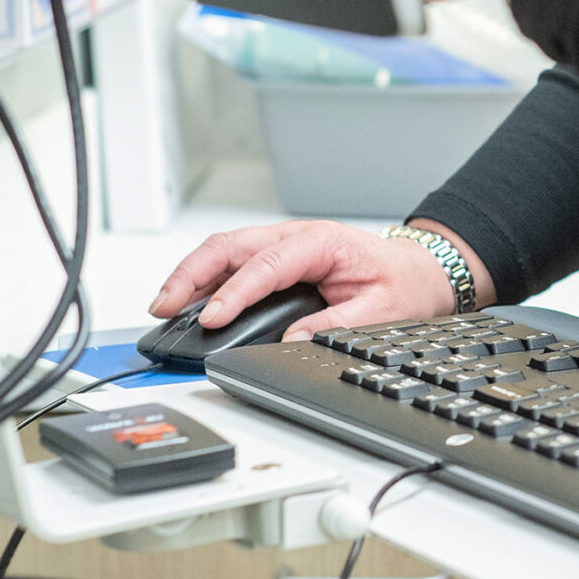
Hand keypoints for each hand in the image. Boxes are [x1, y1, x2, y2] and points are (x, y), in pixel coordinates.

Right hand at [148, 218, 482, 339]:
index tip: (210, 318)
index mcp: (321, 243)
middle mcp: (295, 236)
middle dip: (192, 275)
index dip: (234, 291)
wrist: (416, 270)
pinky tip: (185, 301)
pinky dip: (202, 278)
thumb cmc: (400, 284)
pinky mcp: (274, 256)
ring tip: (162, 306)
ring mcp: (281, 243)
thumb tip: (290, 341)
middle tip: (164, 308)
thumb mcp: (380, 310)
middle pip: (231, 246)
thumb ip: (335, 325)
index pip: (267, 264)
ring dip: (189, 274)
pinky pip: (231, 261)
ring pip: (223, 250)